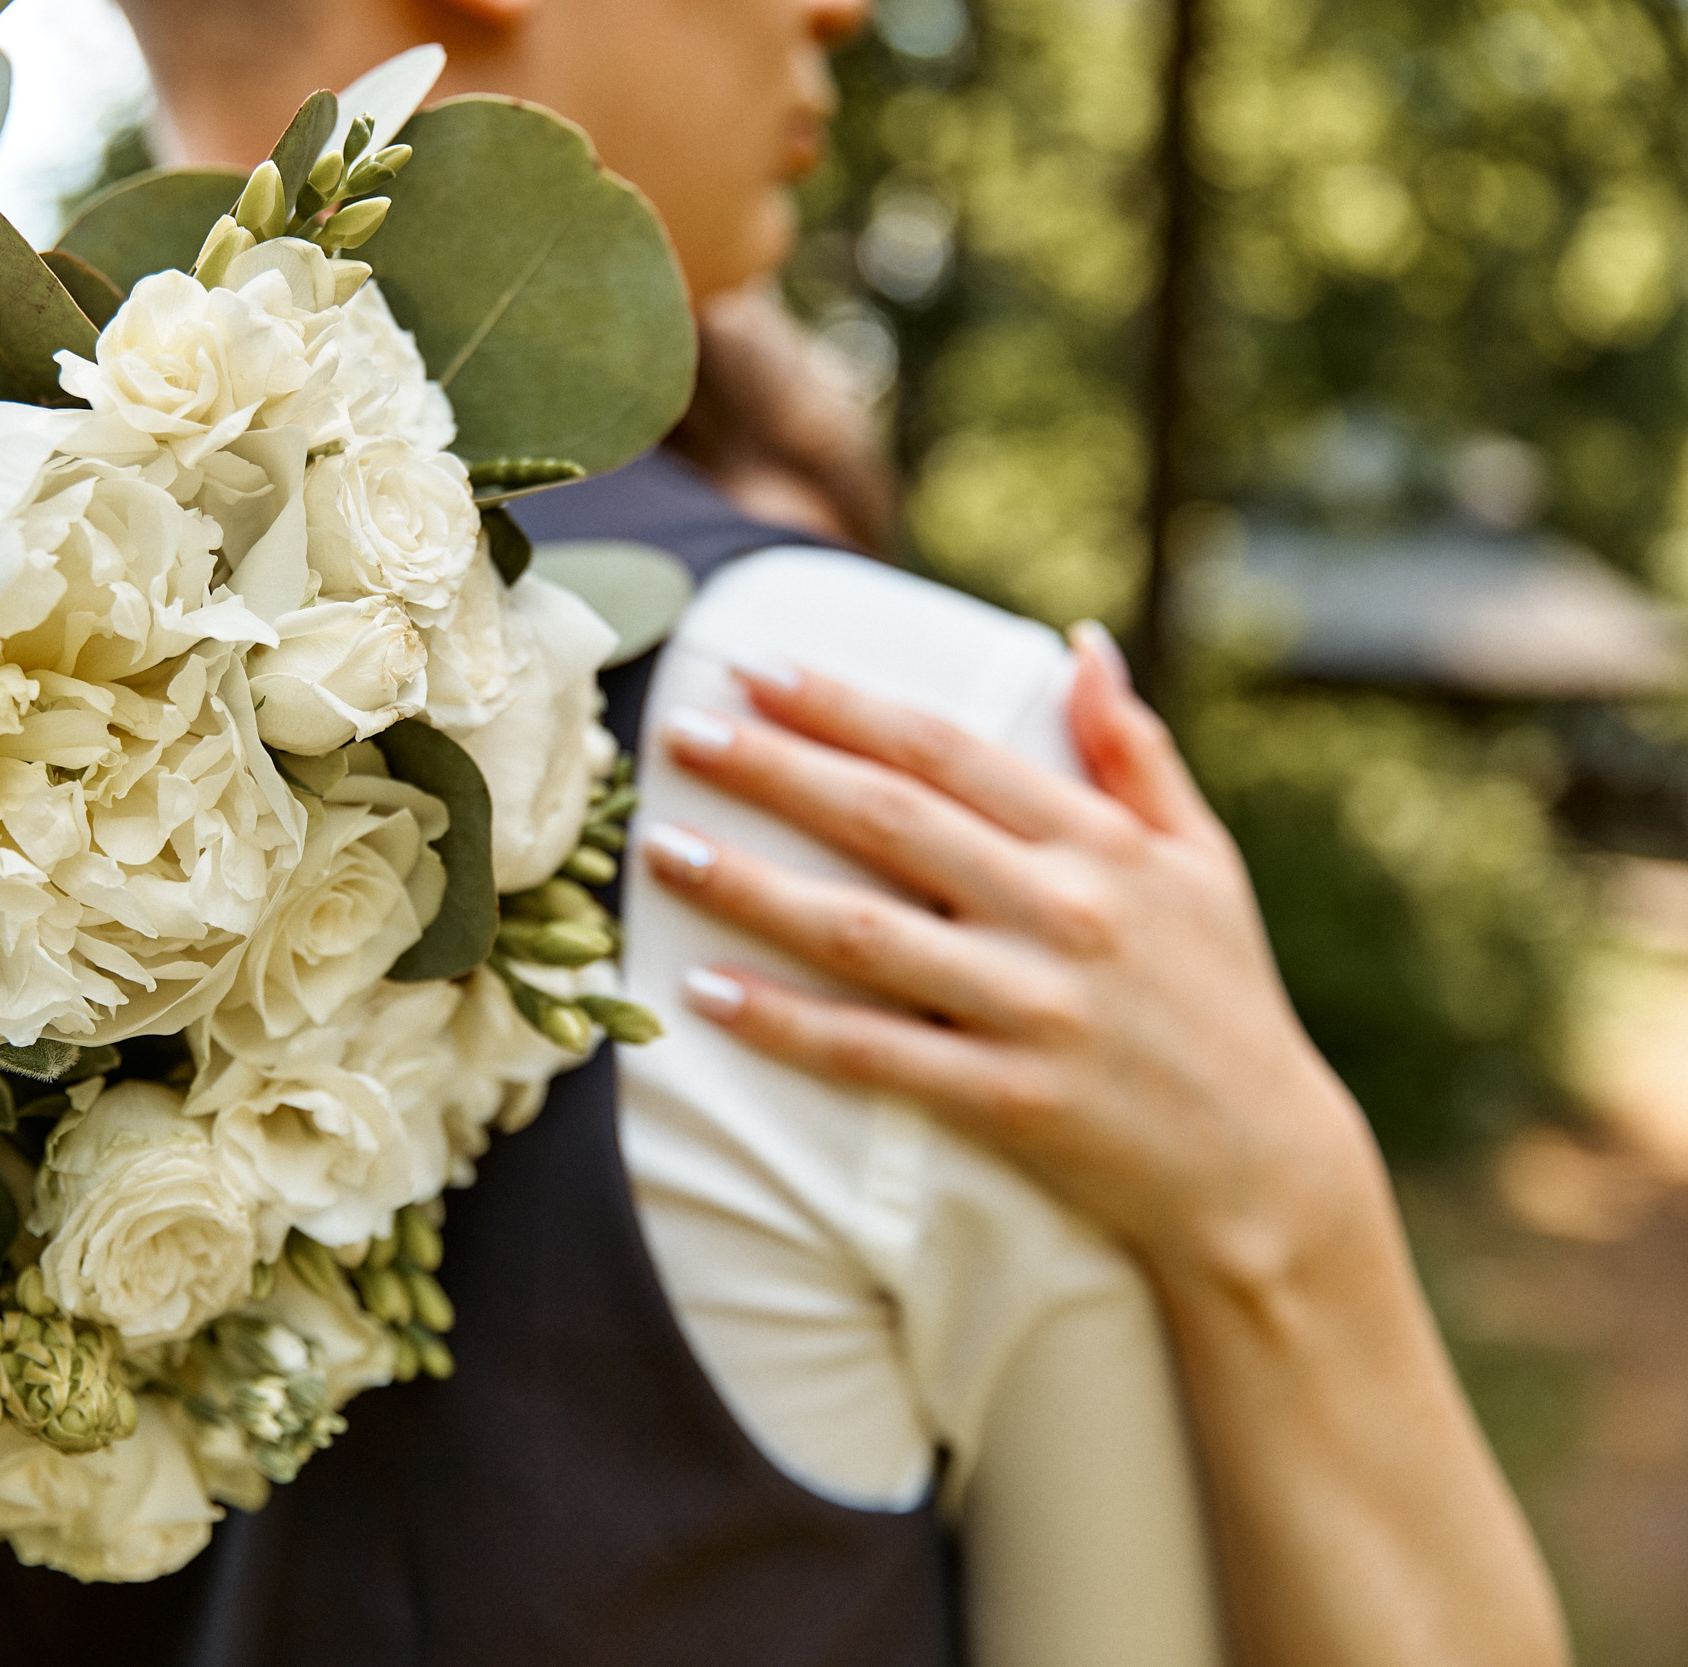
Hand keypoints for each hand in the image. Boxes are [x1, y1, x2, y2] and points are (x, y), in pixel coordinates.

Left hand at [641, 624, 1386, 1290]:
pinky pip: (873, 1054)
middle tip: (680, 729)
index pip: (946, 750)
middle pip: (888, 821)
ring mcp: (1034, 1007)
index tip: (752, 666)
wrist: (1266, 1169)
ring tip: (665, 848)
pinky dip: (785, 1024)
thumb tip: (1079, 642)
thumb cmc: (1224, 1000)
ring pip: (863, 933)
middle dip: (774, 767)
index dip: (843, 704)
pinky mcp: (1011, 1100)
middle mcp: (1063, 912)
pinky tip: (706, 992)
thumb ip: (1136, 751)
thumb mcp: (1203, 862)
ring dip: (752, 885)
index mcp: (1099, 844)